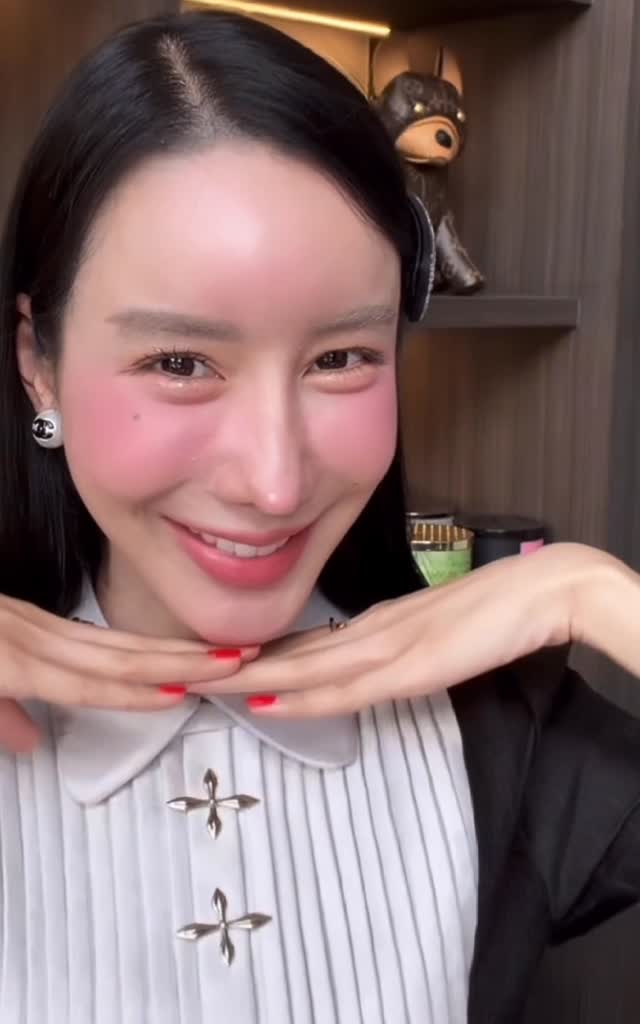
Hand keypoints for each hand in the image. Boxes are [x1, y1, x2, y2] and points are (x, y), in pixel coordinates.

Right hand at [0, 595, 257, 752]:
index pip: (111, 645)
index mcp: (33, 636)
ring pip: (117, 661)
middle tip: (248, 654)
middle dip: (189, 654)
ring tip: (229, 669)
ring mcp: (26, 648)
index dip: (164, 652)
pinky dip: (128, 688)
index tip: (210, 655)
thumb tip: (32, 741)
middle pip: (128, 647)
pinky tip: (170, 693)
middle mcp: (38, 635)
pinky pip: (80, 683)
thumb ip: (7, 713)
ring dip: (178, 666)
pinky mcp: (9, 668)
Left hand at [187, 543, 630, 716]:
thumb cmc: (497, 610)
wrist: (540, 591)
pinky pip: (344, 684)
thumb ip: (403, 647)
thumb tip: (371, 665)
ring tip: (200, 684)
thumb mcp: (437, 634)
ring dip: (251, 679)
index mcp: (377, 623)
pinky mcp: (409, 662)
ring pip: (305, 667)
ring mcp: (388, 644)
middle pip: (292, 653)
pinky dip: (302, 693)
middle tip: (181, 672)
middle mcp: (371, 630)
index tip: (218, 667)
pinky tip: (268, 699)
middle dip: (235, 667)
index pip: (307, 644)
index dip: (260, 658)